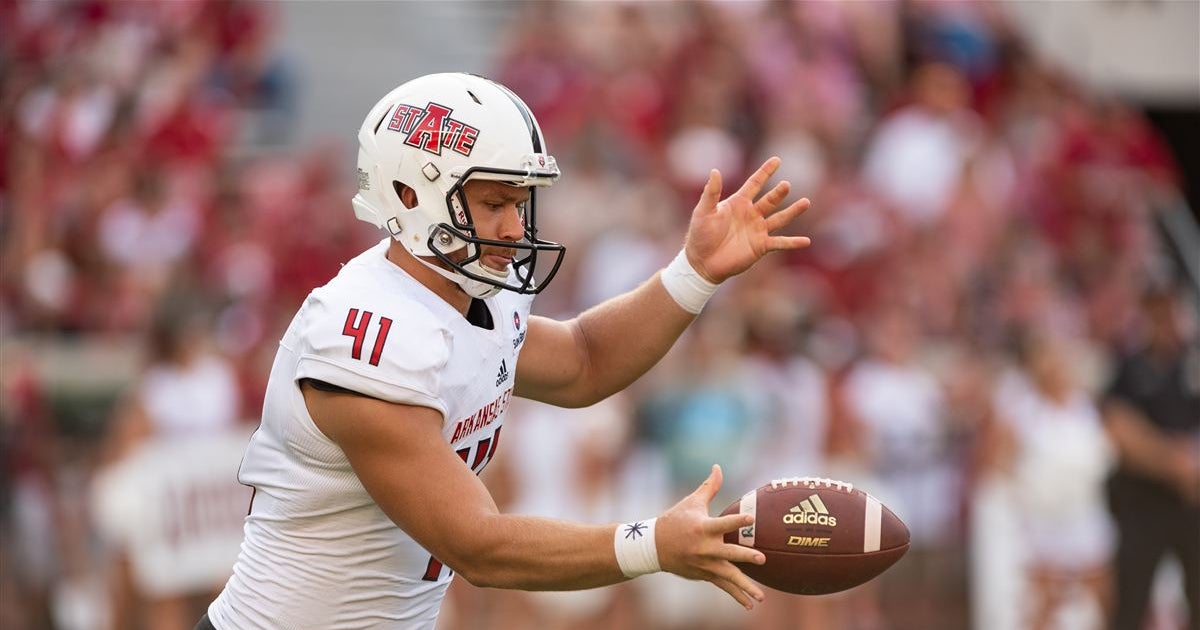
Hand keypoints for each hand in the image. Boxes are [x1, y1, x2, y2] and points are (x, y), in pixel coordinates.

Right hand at [656, 465, 766, 609]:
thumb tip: (718, 466)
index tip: (750, 517)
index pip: (723, 523)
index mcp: (702, 527)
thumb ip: (709, 487)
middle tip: (762, 559)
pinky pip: (723, 586)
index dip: (736, 520)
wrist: (653, 546)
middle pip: (728, 553)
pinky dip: (736, 595)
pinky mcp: (704, 574)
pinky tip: (751, 604)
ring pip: (727, 575)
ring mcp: (704, 564)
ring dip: (744, 585)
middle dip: (744, 557)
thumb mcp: (691, 502)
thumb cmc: (675, 520)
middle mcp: (704, 547)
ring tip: (761, 595)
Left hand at [684, 157, 812, 283]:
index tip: (777, 160)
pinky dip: (793, 242)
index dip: (765, 172)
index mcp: (738, 203)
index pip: (755, 183)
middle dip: (778, 193)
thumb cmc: (700, 235)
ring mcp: (758, 230)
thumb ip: (711, 192)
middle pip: (770, 200)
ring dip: (793, 211)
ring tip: (806, 202)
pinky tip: (806, 241)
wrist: (702, 262)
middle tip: (786, 185)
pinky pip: (780, 243)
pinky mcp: (761, 247)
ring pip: (780, 218)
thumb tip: (715, 171)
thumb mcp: (704, 211)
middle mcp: (751, 214)